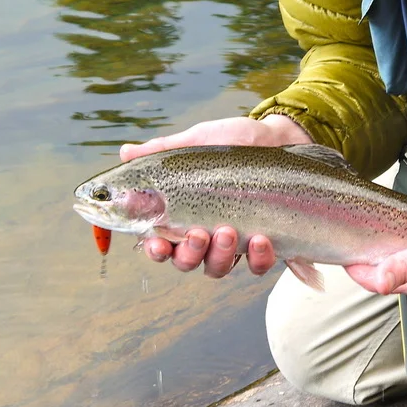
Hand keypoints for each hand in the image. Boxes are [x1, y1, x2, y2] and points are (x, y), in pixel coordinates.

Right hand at [122, 115, 308, 277]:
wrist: (281, 138)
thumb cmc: (235, 141)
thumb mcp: (198, 141)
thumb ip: (162, 150)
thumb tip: (125, 151)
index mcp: (182, 212)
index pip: (159, 240)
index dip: (154, 248)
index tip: (157, 243)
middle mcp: (204, 233)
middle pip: (184, 261)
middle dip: (188, 254)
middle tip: (198, 234)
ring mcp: (235, 241)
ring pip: (216, 268)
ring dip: (219, 256)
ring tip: (228, 231)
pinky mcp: (266, 244)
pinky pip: (257, 266)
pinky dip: (257, 258)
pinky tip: (261, 239)